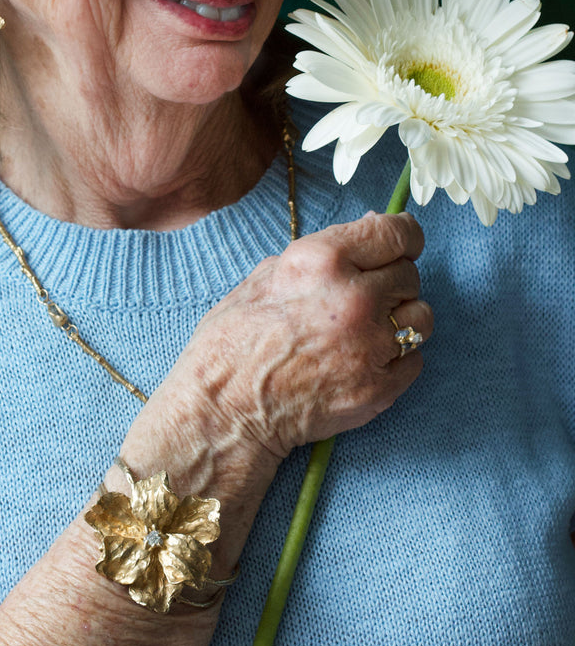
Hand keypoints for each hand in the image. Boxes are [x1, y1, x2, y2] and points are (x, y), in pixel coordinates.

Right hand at [179, 212, 432, 456]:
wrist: (223, 412)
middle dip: (390, 283)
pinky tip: (361, 362)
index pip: (396, 233)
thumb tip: (364, 237)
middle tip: (360, 300)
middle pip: (409, 275)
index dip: (404, 237)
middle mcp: (354, 298)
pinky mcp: (380, 388)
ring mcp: (371, 346)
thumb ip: (320, 255)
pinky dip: (394, 360)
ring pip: (421, 317)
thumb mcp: (263, 278)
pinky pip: (414, 360)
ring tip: (364, 333)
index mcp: (322, 261)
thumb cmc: (232, 344)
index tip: (403, 244)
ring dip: (399, 320)